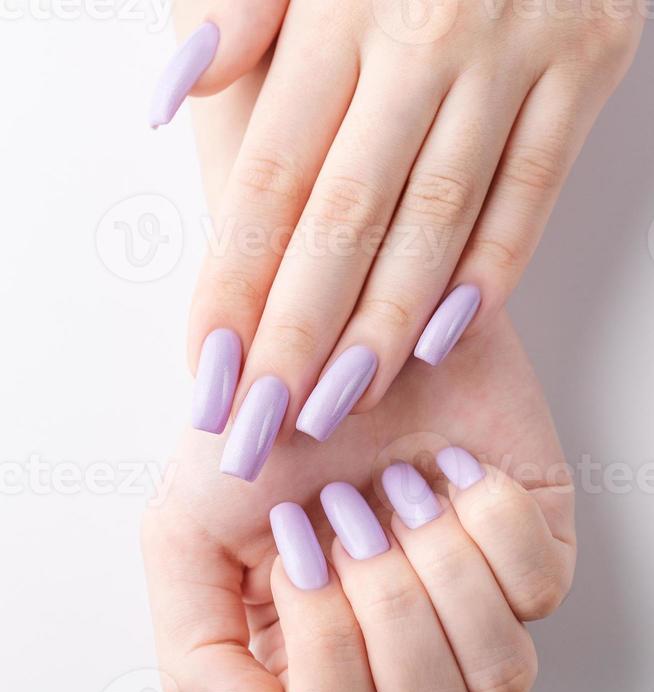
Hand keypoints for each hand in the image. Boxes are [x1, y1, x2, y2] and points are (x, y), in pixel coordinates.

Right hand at [142, 308, 575, 691]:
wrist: (326, 333)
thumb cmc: (258, 430)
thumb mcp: (183, 539)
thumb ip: (200, 660)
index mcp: (317, 668)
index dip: (324, 664)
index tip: (294, 553)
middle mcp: (403, 655)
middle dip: (383, 616)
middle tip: (345, 517)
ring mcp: (476, 610)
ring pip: (499, 679)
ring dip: (438, 575)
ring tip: (397, 492)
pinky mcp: (535, 554)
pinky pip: (541, 590)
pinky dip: (487, 525)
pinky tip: (448, 473)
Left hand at [151, 0, 641, 477]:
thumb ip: (236, 3)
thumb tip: (175, 98)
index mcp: (342, 6)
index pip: (272, 177)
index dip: (235, 282)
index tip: (210, 366)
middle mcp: (424, 38)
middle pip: (346, 218)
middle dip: (298, 333)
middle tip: (264, 420)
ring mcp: (513, 57)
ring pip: (439, 220)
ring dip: (386, 325)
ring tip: (339, 402)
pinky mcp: (584, 68)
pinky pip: (533, 189)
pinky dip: (493, 269)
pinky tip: (446, 338)